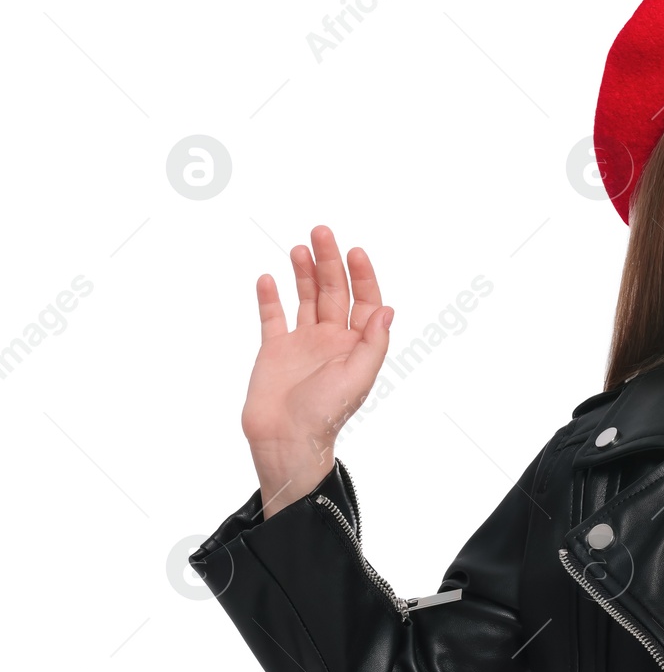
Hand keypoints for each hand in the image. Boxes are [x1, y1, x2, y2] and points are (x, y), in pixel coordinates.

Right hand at [240, 225, 391, 516]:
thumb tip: (387, 310)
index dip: (362, 276)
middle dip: (329, 262)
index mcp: (356, 345)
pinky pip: (273, 318)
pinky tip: (268, 278)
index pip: (364, 302)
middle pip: (333, 291)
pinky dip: (270, 298)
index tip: (353, 251)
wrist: (286, 440)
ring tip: (299, 248)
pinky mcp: (275, 351)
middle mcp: (331, 340)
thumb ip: (373, 343)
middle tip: (321, 232)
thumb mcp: (358, 377)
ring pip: (305, 298)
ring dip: (303, 272)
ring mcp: (302, 343)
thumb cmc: (325, 414)